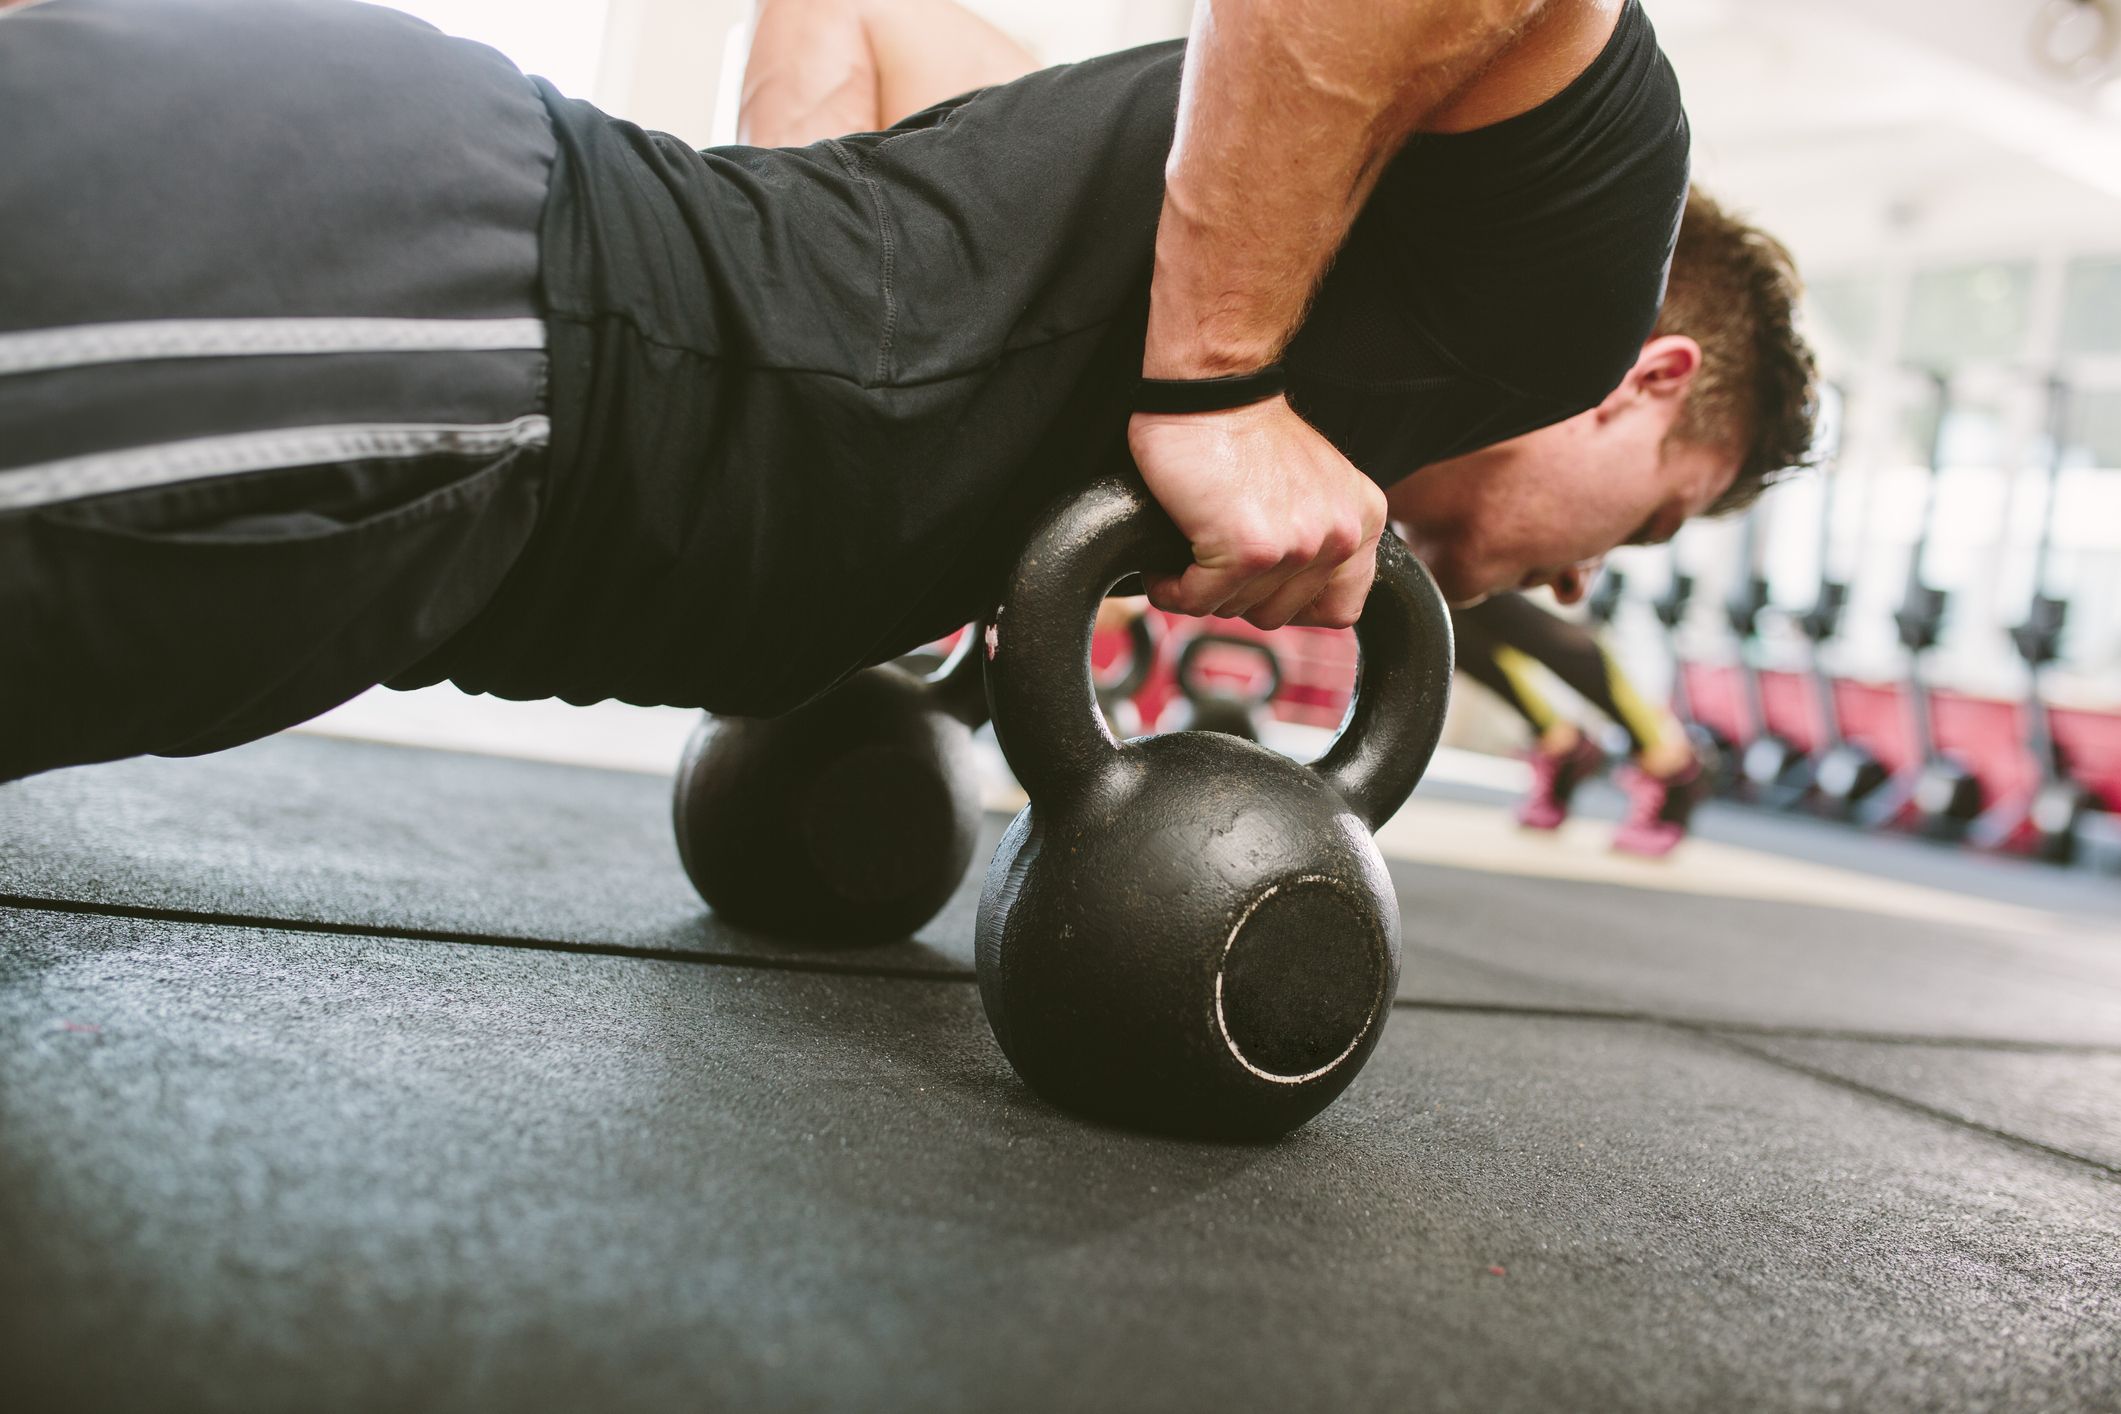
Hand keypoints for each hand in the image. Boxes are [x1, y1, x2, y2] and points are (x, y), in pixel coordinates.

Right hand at [1127, 397, 1385, 629]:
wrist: (1213, 388)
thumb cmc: (1245, 429)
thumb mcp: (1314, 483)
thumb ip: (1319, 532)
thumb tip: (1291, 591)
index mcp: (1363, 519)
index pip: (1339, 609)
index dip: (1289, 606)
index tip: (1259, 586)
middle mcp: (1340, 536)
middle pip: (1280, 615)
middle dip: (1237, 595)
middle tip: (1211, 563)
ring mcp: (1297, 547)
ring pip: (1238, 610)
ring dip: (1202, 591)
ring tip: (1186, 557)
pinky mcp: (1248, 550)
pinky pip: (1199, 601)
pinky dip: (1172, 590)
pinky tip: (1164, 569)